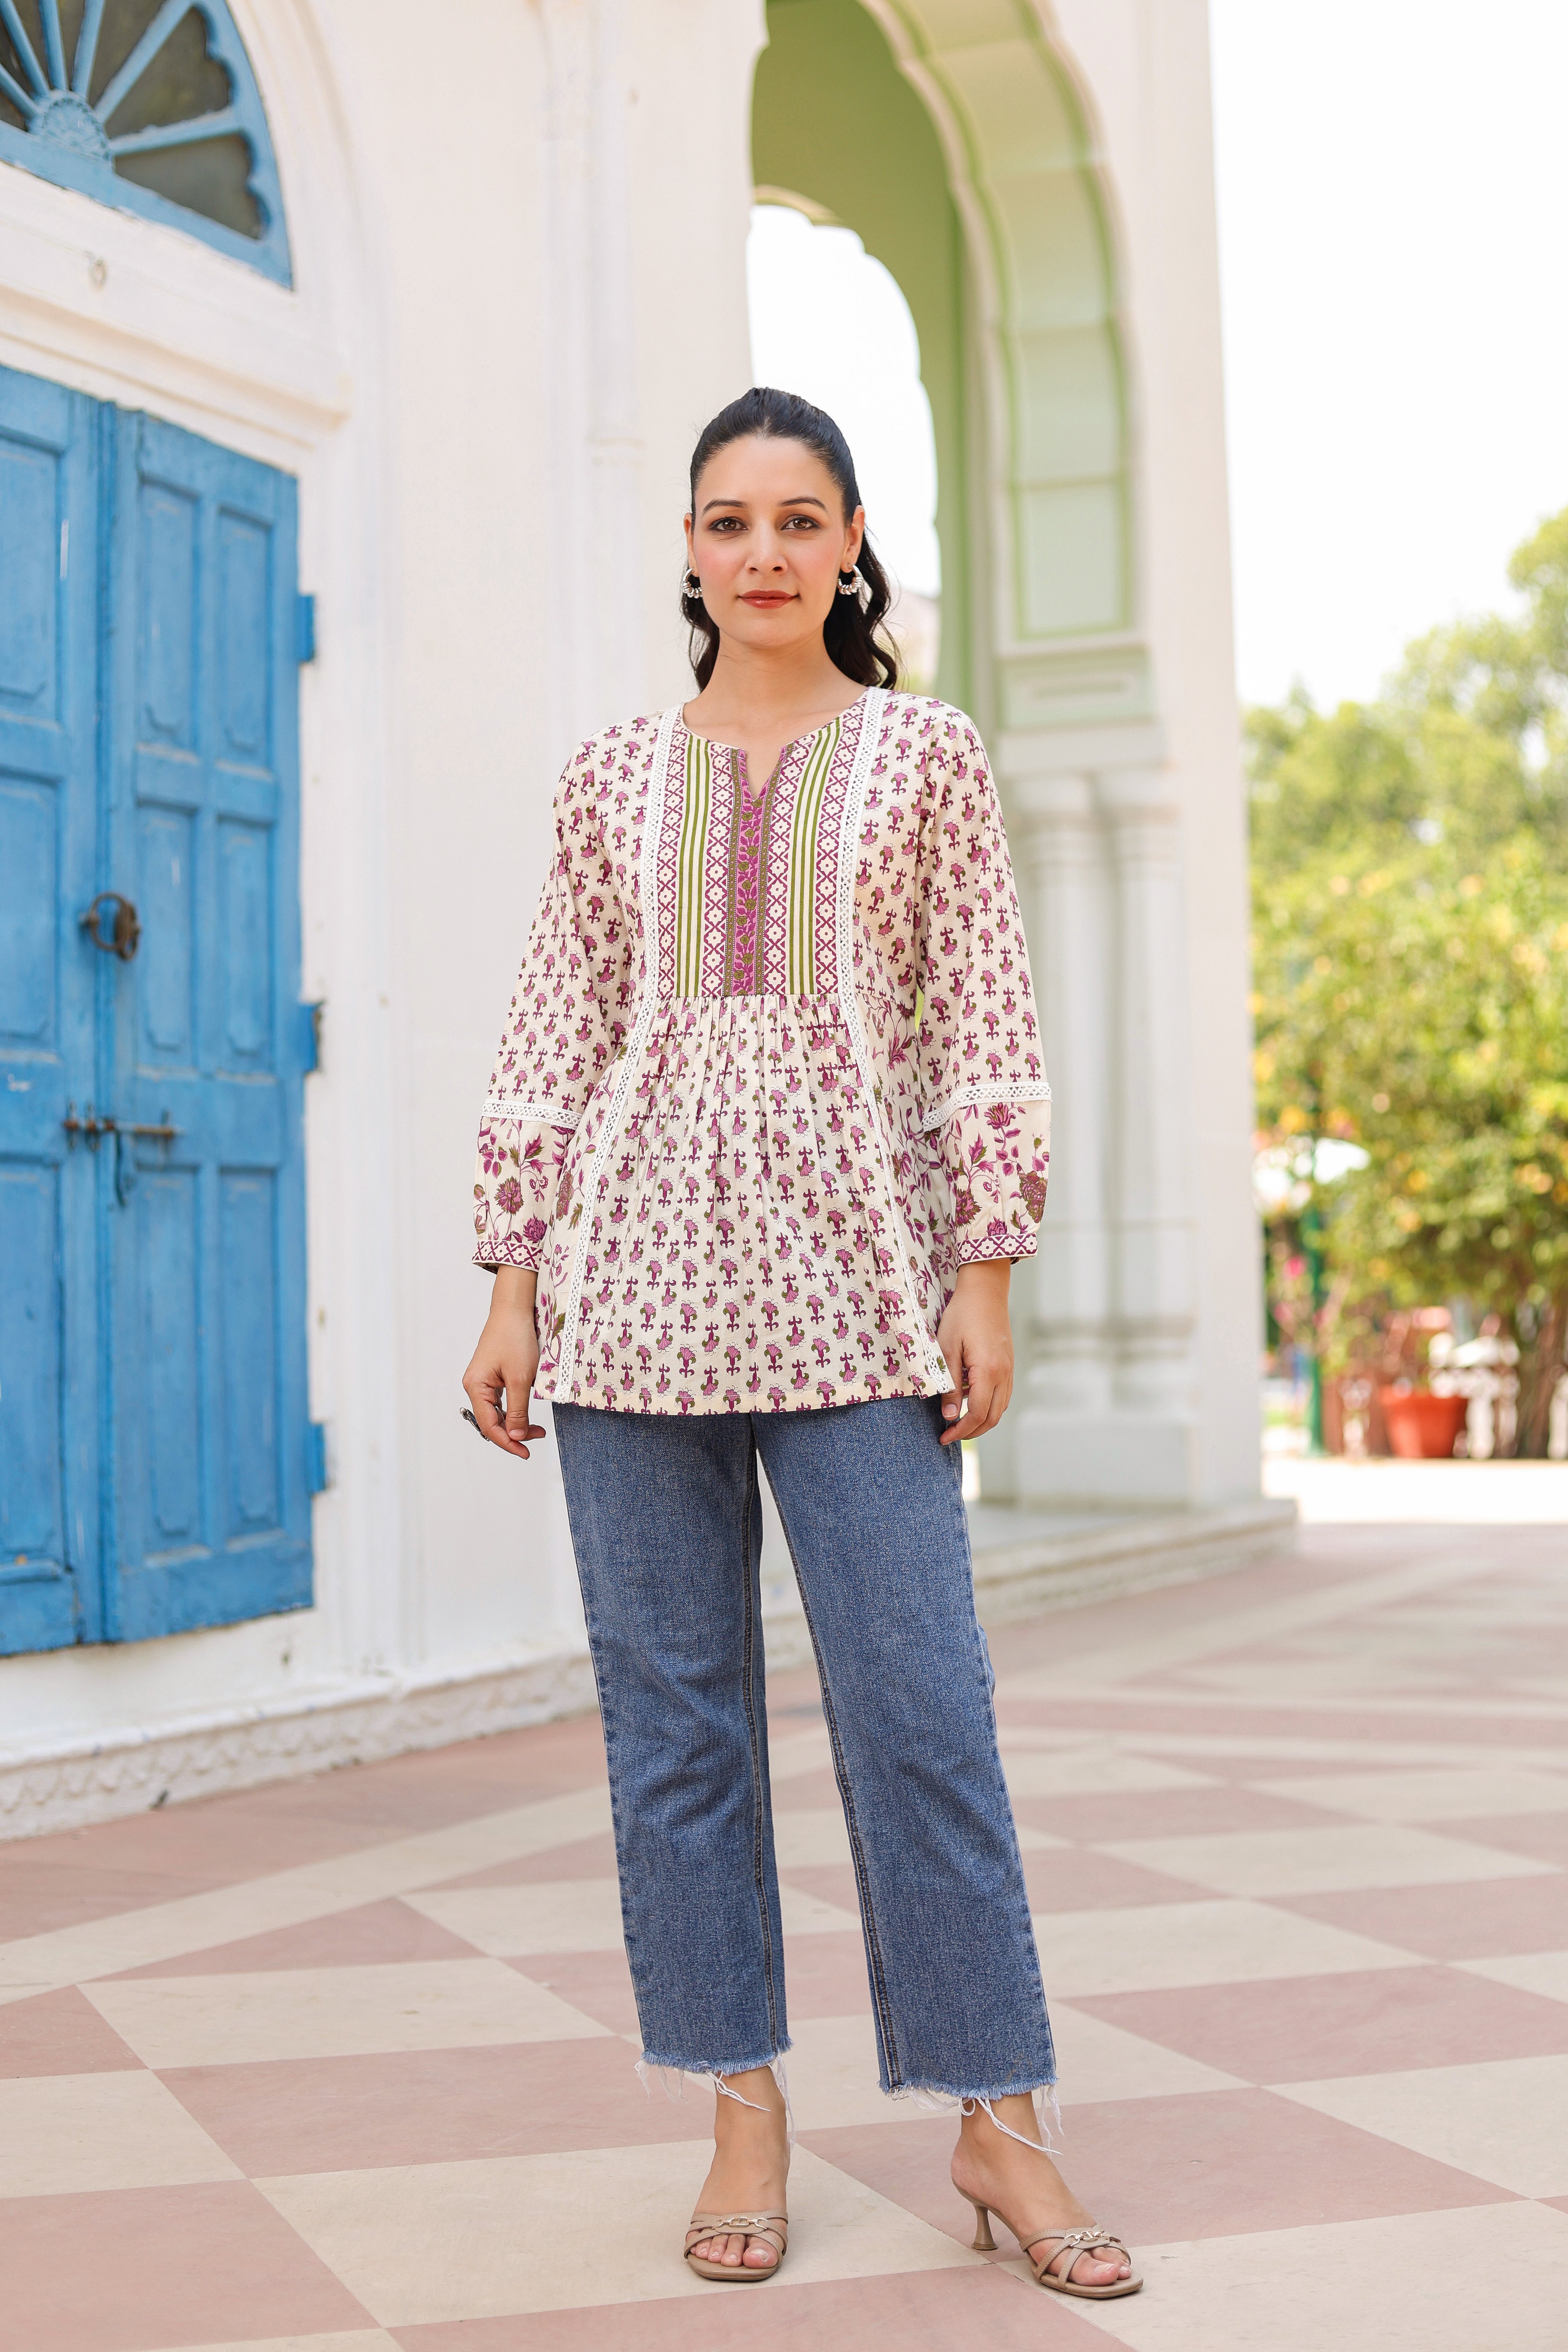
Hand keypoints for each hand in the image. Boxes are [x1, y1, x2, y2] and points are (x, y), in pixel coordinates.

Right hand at [462, 1267, 545, 1458]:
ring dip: (516, 1423)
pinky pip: (501, 1402)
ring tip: (537, 1430)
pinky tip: (528, 1415)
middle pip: (492, 1421)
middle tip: (538, 1437)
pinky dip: (515, 1411)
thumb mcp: (521, 1378)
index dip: (507, 1442)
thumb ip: (518, 1410)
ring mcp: (483, 1381)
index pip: (489, 1425)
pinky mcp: (492, 1376)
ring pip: (497, 1413)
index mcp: (476, 1386)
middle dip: (514, 1433)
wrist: (515, 1309)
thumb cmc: (516, 1338)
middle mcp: (475, 1386)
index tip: (525, 1452)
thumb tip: (515, 1436)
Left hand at [936, 1260, 1013, 1444]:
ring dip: (981, 1420)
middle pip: (993, 1418)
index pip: (978, 1414)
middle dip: (971, 1432)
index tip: (943, 1437)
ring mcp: (1009, 1370)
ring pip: (1000, 1408)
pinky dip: (988, 1405)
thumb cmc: (962, 1316)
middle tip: (949, 1435)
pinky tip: (969, 1400)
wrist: (985, 1291)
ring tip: (957, 1422)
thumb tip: (950, 1416)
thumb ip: (950, 1385)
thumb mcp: (947, 1349)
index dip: (960, 1431)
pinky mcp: (1008, 1365)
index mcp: (989, 1371)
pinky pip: (1002, 1395)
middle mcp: (1004, 1374)